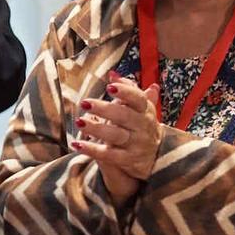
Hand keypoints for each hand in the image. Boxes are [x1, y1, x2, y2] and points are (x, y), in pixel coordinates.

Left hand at [71, 79, 161, 204]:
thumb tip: (112, 74)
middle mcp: (143, 127)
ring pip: (116, 135)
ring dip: (97, 129)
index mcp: (145, 111)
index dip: (125, 92)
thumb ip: (128, 90)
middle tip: (85, 102)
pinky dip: (92, 150)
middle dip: (105, 109)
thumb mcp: (140, 108)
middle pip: (124, 116)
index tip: (109, 87)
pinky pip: (109, 155)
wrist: (157, 155)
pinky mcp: (129, 160)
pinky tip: (77, 144)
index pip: (138, 99)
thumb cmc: (142, 125)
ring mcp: (137, 144)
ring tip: (79, 121)